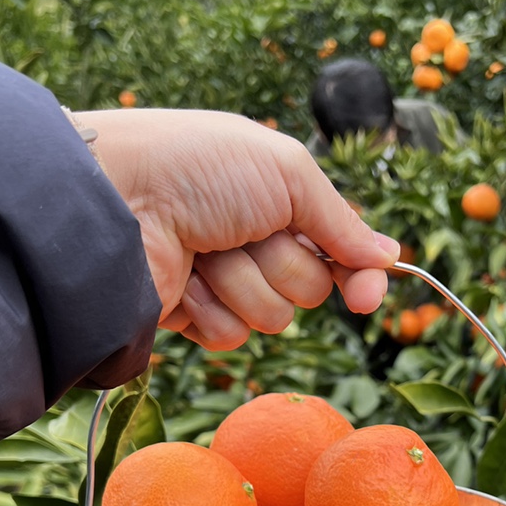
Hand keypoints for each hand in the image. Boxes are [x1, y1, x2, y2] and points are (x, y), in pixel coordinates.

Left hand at [73, 110, 398, 349]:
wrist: (116, 199)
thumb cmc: (196, 167)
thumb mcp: (285, 172)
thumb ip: (341, 220)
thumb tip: (389, 256)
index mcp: (278, 199)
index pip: (340, 251)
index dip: (358, 275)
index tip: (366, 296)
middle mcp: (254, 241)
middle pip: (311, 288)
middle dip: (282, 263)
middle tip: (241, 231)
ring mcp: (223, 281)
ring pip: (273, 318)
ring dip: (243, 283)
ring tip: (202, 249)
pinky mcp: (191, 316)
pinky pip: (231, 338)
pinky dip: (211, 309)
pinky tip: (183, 279)